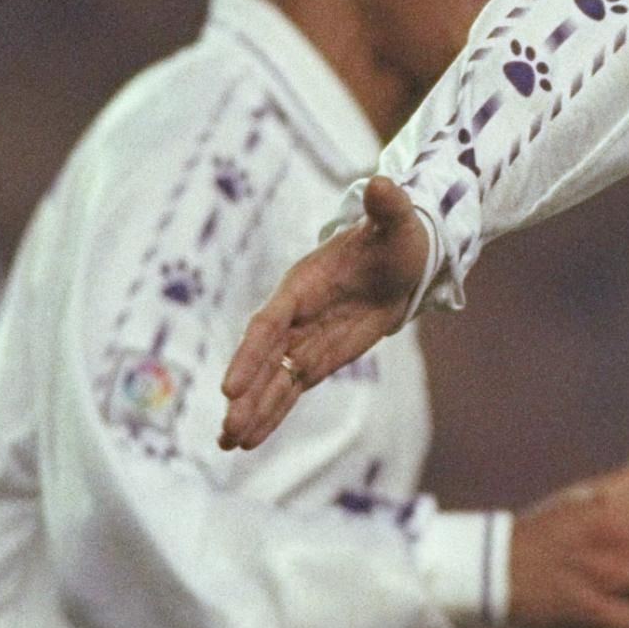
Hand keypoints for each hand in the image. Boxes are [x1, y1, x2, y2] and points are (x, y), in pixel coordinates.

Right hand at [221, 177, 432, 449]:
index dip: (250, 355)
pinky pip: (289, 388)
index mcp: (302, 284)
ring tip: (229, 444)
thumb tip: (381, 183)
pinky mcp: (317, 357)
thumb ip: (387, 206)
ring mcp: (303, 339)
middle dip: (247, 393)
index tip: (231, 387)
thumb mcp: (397, 220)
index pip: (270, 324)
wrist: (401, 256)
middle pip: (263, 360)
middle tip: (227, 428)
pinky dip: (271, 413)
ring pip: (273, 380)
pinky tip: (250, 440)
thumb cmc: (396, 237)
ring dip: (253, 411)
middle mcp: (295, 315)